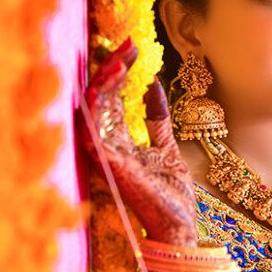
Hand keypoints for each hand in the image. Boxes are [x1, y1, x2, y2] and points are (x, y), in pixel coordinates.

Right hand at [81, 39, 196, 245]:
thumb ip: (157, 120)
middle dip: (110, 69)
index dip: (119, 70)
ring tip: (116, 60)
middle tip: (125, 45)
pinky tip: (97, 90)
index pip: (112, 98)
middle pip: (99, 99)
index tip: (133, 46)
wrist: (179, 226)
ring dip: (102, 84)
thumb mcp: (168, 148)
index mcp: (120, 141)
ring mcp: (106, 157)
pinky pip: (93, 134)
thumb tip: (153, 84)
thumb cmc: (171, 196)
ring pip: (92, 112)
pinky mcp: (108, 167)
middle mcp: (108, 146)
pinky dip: (93, 111)